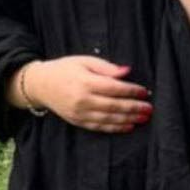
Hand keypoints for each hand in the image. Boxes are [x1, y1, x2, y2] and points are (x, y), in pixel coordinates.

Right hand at [24, 56, 152, 132]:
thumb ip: (106, 67)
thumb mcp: (84, 61)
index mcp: (85, 82)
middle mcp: (83, 100)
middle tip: (149, 108)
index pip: (114, 88)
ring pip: (109, 119)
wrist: (40, 85)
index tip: (145, 91)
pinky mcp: (77, 121)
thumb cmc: (64, 69)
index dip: (131, 91)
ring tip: (143, 118)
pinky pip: (100, 127)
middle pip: (114, 106)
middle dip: (134, 108)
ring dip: (128, 119)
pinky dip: (115, 128)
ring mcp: (80, 113)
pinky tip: (128, 126)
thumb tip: (127, 71)